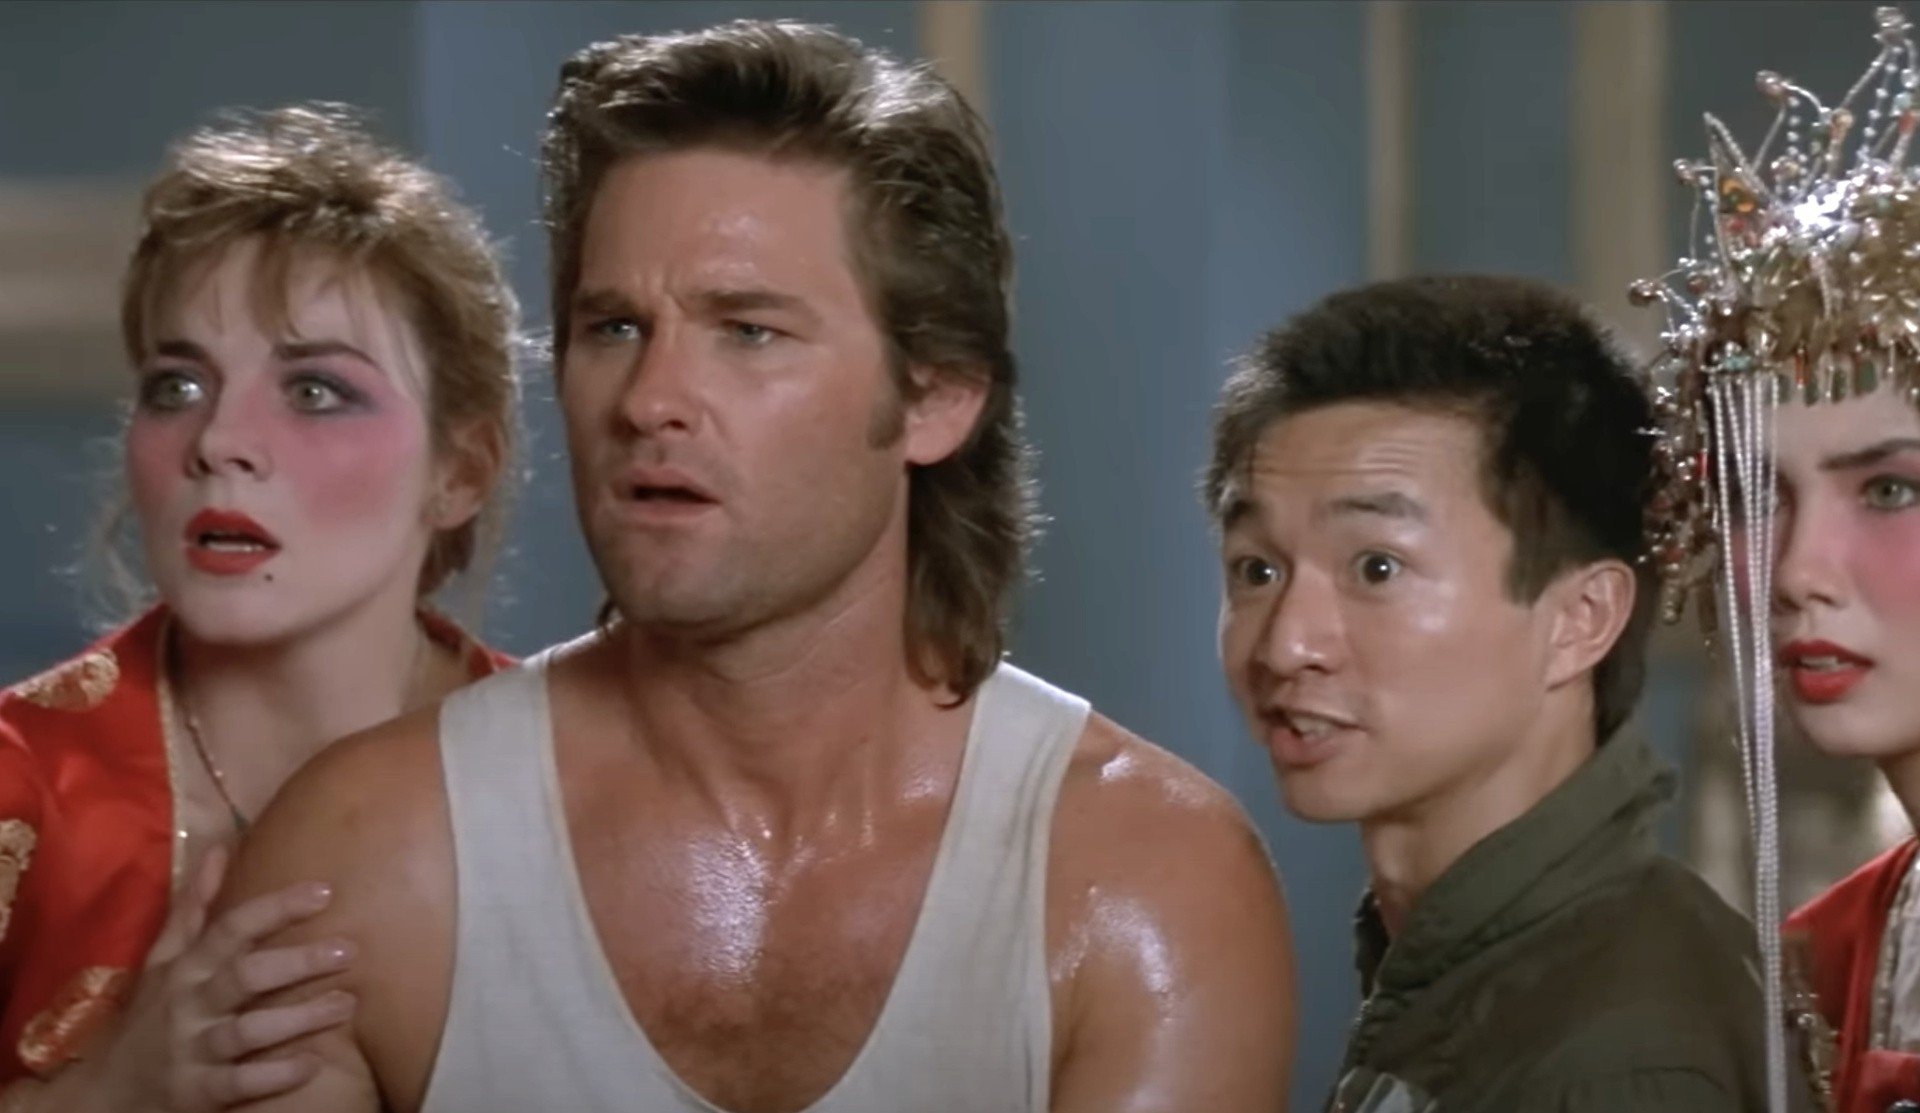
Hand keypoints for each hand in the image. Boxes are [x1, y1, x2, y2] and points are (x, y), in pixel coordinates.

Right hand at [91, 846, 356, 1110]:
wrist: (107, 1094)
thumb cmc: (150, 1017)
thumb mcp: (163, 962)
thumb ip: (193, 908)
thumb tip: (218, 848)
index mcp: (185, 969)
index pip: (231, 929)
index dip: (276, 908)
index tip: (325, 890)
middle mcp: (188, 1006)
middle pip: (244, 976)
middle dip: (297, 960)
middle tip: (349, 950)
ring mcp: (192, 1050)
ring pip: (247, 1030)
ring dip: (298, 1018)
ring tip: (347, 1004)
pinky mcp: (197, 1093)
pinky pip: (240, 1082)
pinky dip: (275, 1074)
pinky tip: (312, 1064)